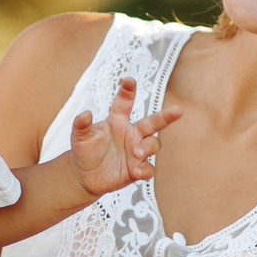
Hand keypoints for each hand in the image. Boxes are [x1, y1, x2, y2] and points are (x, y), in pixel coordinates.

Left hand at [67, 75, 179, 195]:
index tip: (129, 80)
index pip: (124, 104)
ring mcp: (136, 151)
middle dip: (166, 116)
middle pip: (153, 122)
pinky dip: (146, 169)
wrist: (84, 176)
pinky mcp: (137, 169)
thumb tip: (85, 114)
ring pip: (153, 144)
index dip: (127, 92)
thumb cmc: (84, 151)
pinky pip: (148, 168)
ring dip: (148, 147)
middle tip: (178, 110)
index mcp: (117, 121)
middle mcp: (131, 134)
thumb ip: (81, 125)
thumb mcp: (79, 137)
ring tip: (137, 152)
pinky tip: (138, 172)